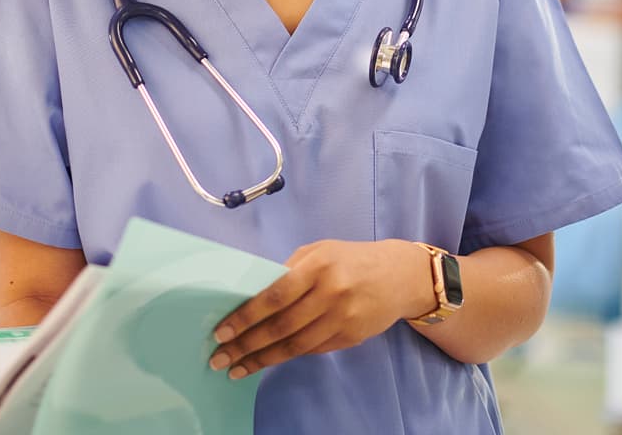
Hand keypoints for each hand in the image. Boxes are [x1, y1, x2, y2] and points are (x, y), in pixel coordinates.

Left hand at [210, 239, 429, 378]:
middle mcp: (331, 293)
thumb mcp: (320, 251)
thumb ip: (289, 271)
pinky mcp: (351, 337)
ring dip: (262, 360)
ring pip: (295, 346)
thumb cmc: (352, 259)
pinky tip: (268, 361)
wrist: (402, 275)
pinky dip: (287, 356)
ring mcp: (343, 318)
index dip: (245, 317)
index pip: (274, 296)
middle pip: (281, 326)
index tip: (222, 333)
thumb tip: (254, 296)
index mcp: (318, 266)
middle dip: (246, 345)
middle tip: (220, 359)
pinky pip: (312, 350)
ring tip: (238, 369)